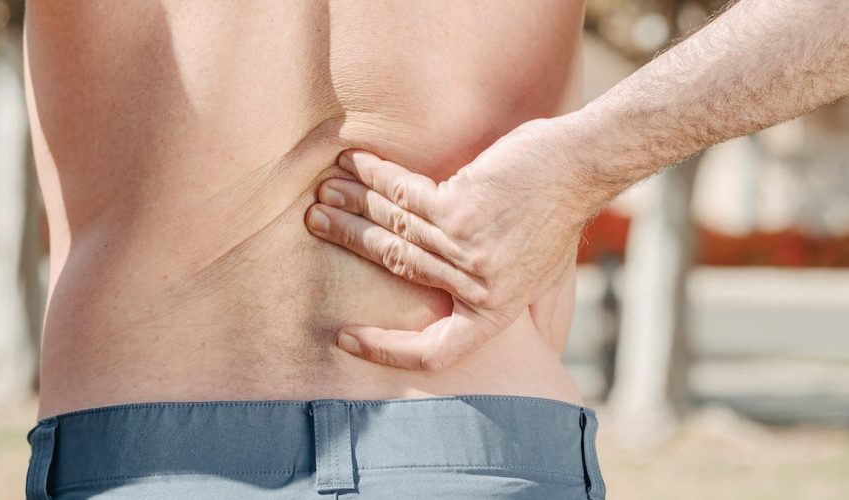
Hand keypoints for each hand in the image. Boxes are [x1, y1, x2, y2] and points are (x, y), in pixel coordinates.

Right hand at [305, 117, 604, 369]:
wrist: (580, 170)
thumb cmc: (558, 220)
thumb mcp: (541, 280)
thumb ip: (509, 305)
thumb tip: (510, 337)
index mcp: (492, 312)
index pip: (434, 352)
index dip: (388, 351)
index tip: (349, 338)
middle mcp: (475, 286)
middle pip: (394, 267)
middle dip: (348, 241)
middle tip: (315, 223)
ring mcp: (465, 248)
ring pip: (392, 229)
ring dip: (352, 207)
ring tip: (324, 194)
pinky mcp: (461, 208)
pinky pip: (403, 194)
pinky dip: (374, 176)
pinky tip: (352, 164)